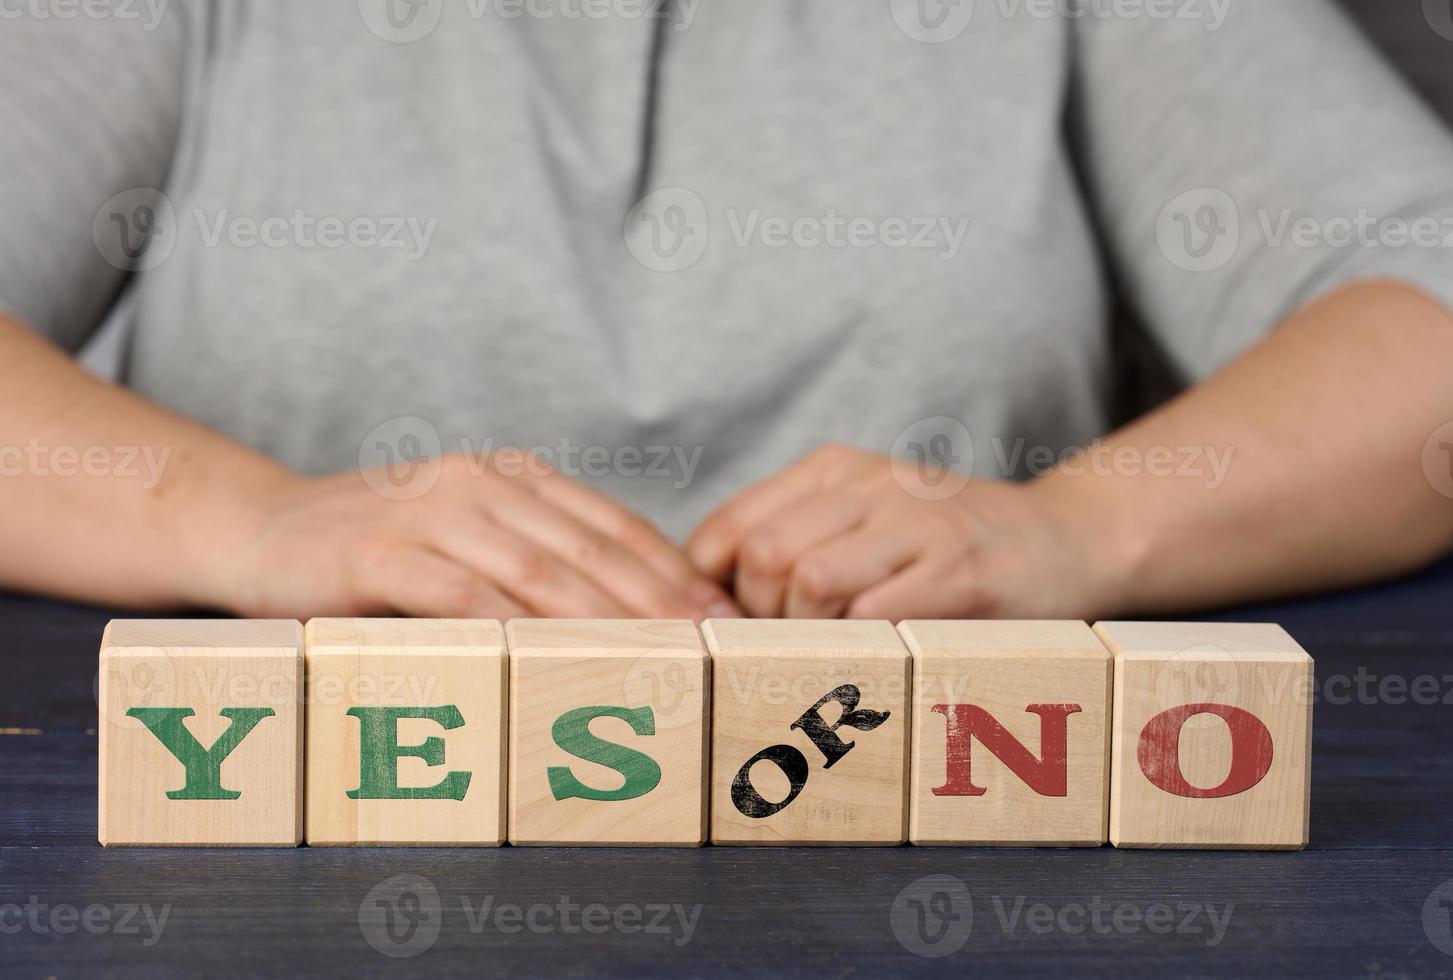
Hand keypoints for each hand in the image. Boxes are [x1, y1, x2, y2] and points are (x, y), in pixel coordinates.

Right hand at [207, 453, 741, 619]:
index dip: (670, 570)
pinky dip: (510, 625)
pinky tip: (551, 656)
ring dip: (602, 619)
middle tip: (709, 648)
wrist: (260, 530)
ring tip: (652, 659)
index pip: (611, 524)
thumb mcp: (465, 535)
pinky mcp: (378, 553)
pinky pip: (459, 593)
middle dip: (656, 601)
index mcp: (511, 476)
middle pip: (587, 549)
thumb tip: (630, 613)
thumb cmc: (378, 548)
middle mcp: (479, 483)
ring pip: (536, 571)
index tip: (720, 615)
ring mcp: (428, 513)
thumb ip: (533, 556)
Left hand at [686, 444, 1122, 620]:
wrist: (1066, 539)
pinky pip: (876, 616)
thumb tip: (704, 606)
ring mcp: (918, 525)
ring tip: (834, 653)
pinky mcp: (960, 570)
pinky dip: (860, 650)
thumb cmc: (947, 547)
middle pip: (766, 555)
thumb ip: (793, 541)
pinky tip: (875, 659)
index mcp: (833, 470)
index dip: (712, 590)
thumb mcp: (864, 519)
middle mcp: (870, 487)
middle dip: (761, 618)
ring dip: (810, 635)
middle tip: (785, 649)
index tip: (727, 630)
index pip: (729, 527)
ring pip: (812, 581)